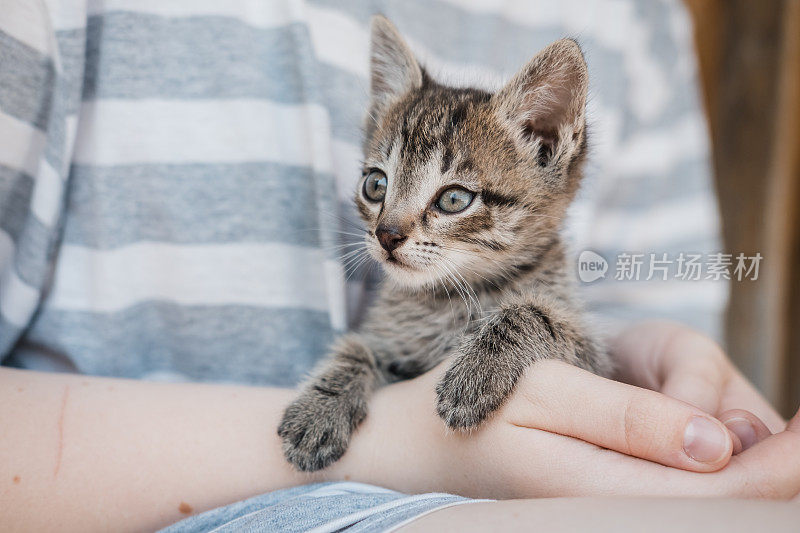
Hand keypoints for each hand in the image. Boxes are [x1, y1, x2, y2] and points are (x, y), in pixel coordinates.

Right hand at [328, 346, 799, 498]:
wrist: (414, 446)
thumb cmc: (470, 407)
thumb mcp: (542, 392)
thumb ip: (629, 420)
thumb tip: (718, 445)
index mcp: (604, 490)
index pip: (726, 488)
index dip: (784, 460)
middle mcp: (614, 510)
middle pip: (727, 498)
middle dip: (776, 460)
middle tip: (799, 426)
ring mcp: (610, 506)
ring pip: (707, 495)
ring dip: (748, 459)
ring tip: (764, 425)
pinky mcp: (604, 496)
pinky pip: (677, 488)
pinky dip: (715, 461)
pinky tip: (721, 438)